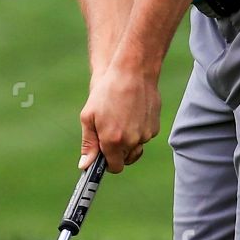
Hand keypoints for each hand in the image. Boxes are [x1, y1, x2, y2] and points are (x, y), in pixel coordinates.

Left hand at [79, 58, 160, 173]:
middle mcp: (131, 141)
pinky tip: (132, 113)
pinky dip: (139, 130)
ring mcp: (145, 135)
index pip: (115, 167)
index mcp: (113, 141)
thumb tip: (85, 166)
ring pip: (136, 148)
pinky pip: (145, 136)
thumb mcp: (89, 116)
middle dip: (118, 152)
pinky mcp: (155, 127)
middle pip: (126, 159)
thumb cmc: (107, 92)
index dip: (108, 164)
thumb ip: (88, 144)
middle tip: (110, 133)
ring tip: (121, 120)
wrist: (134, 72)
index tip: (104, 156)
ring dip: (129, 141)